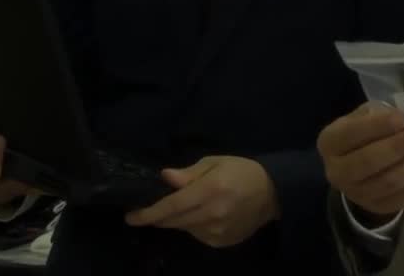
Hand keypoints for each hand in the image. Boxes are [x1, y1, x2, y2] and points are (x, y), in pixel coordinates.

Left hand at [125, 156, 278, 247]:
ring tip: (191, 206)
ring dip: (179, 220)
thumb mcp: (215, 162)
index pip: (171, 206)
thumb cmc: (241, 171)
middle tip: (153, 209)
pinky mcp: (222, 242)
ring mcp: (218, 231)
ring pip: (184, 229)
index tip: (130, 216)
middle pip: (174, 221)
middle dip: (159, 217)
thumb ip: (189, 173)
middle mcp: (213, 213)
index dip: (148, 213)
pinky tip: (205, 215)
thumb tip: (165, 177)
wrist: (272, 192)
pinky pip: (197, 236)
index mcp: (210, 190)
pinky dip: (194, 226)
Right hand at [318, 102, 403, 216]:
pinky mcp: (379, 207)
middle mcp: (338, 172)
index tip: (403, 119)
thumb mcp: (365, 117)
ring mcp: (358, 194)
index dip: (378, 126)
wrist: (358, 170)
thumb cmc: (364, 134)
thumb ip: (383, 116)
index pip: (352, 134)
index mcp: (330, 142)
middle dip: (401, 147)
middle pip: (370, 162)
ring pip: (391, 182)